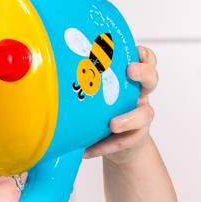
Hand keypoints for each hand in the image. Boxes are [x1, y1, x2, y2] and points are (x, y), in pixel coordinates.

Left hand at [85, 45, 157, 163]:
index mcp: (130, 79)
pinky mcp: (136, 137)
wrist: (117, 144)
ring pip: (146, 113)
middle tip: (130, 71)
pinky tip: (88, 150)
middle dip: (143, 72)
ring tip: (113, 125)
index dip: (143, 54)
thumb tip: (48, 78)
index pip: (145, 59)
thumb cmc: (102, 112)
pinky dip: (105, 146)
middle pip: (151, 79)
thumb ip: (82, 85)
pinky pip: (126, 140)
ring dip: (129, 118)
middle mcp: (140, 95)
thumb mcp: (94, 94)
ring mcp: (141, 116)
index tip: (133, 50)